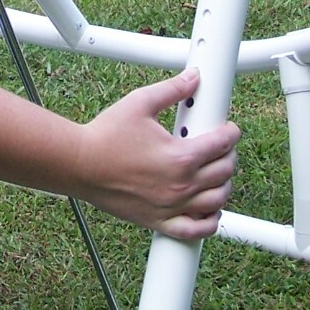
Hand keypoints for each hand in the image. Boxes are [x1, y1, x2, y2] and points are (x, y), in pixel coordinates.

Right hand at [74, 69, 239, 240]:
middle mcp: (181, 185)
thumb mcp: (140, 103)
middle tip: (219, 147)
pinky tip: (209, 210)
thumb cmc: (105, 136)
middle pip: (225, 172)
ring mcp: (172, 206)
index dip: (231, 132)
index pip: (223, 144)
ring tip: (215, 173)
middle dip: (228, 156)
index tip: (228, 129)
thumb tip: (193, 78)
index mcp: (181, 156)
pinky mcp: (159, 221)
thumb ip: (171, 90)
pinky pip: (195, 230)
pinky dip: (209, 223)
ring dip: (223, 185)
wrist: (79, 165)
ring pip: (217, 201)